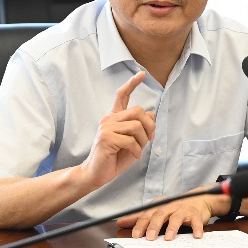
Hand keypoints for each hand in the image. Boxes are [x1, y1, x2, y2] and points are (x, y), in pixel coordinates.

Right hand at [78, 71, 155, 187]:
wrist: (96, 174)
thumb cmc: (114, 158)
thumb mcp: (133, 142)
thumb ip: (140, 129)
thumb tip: (151, 115)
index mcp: (115, 118)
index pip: (122, 96)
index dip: (132, 84)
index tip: (142, 74)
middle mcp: (109, 120)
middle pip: (138, 111)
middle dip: (149, 127)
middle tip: (149, 140)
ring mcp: (106, 128)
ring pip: (136, 126)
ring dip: (143, 140)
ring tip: (139, 150)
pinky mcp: (106, 138)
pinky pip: (130, 140)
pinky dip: (137, 150)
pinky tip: (134, 156)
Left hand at [116, 193, 218, 239]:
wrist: (198, 199)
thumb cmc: (175, 207)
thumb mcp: (157, 210)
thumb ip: (139, 217)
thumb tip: (121, 222)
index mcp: (159, 206)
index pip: (147, 214)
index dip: (140, 224)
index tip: (135, 234)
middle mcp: (170, 207)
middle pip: (160, 215)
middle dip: (154, 226)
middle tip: (149, 237)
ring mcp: (183, 210)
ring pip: (176, 218)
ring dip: (172, 228)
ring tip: (168, 237)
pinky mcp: (196, 215)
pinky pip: (196, 221)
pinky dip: (196, 228)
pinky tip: (196, 235)